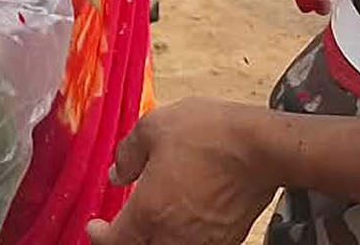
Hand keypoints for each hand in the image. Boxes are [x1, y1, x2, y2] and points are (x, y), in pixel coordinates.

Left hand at [85, 98, 278, 244]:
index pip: (112, 243)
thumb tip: (117, 173)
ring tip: (154, 222)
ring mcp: (200, 243)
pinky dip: (183, 238)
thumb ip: (128, 153)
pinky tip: (185, 219)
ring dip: (155, 239)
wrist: (264, 149)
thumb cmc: (211, 134)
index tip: (95, 227)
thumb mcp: (157, 126)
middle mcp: (171, 237)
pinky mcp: (225, 241)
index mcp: (148, 213)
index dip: (98, 236)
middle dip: (127, 241)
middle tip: (123, 228)